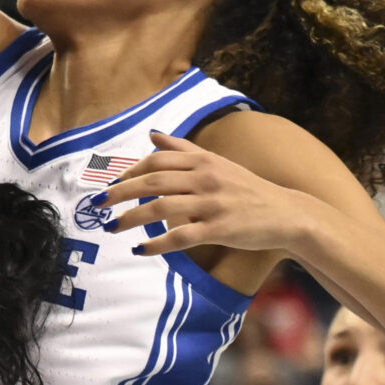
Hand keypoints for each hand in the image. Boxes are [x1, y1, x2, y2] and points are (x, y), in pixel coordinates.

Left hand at [103, 130, 314, 257]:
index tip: (110, 184)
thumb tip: (152, 134)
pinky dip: (157, 244)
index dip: (129, 172)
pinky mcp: (219, 229)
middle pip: (152, 182)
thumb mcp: (216, 163)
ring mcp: (213, 203)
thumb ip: (183, 150)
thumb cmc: (246, 189)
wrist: (286, 213)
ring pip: (161, 208)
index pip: (156, 161)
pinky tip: (139, 250)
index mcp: (203, 161)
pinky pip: (181, 236)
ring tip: (111, 228)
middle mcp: (206, 178)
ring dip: (131, 219)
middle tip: (97, 204)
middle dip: (119, 193)